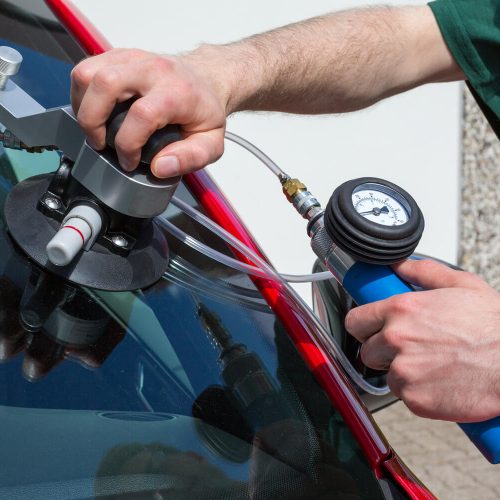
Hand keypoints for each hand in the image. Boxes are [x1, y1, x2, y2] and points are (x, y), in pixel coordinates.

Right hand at [71, 48, 227, 176]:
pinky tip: (94, 112)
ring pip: (88, 73)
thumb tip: (160, 167)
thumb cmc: (205, 111)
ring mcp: (133, 59)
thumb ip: (190, 159)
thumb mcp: (211, 143)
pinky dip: (81, 94)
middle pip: (106, 84)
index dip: (129, 144)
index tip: (130, 161)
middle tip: (101, 144)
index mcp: (178, 92)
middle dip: (92, 121)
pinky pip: (86, 69)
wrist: (206, 79)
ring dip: (82, 107)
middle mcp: (153, 70)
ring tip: (95, 129)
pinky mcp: (119, 56)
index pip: (142, 114)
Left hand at [345, 259, 499, 421]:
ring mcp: (403, 370)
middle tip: (410, 349)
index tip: (370, 330)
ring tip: (432, 366)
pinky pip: (405, 396)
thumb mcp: (461, 285)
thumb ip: (423, 272)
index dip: (363, 326)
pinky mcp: (415, 399)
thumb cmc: (494, 326)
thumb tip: (400, 264)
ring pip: (387, 375)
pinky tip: (440, 383)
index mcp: (401, 310)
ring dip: (403, 373)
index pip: (355, 320)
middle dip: (383, 351)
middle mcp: (395, 339)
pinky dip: (419, 393)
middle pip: (367, 350)